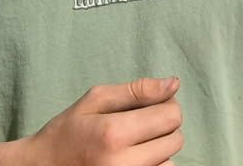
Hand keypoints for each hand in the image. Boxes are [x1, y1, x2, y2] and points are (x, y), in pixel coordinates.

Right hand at [16, 77, 182, 165]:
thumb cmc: (67, 132)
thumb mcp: (94, 101)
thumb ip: (136, 90)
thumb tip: (174, 84)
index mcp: (113, 133)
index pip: (170, 115)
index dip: (166, 105)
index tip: (151, 106)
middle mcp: (124, 164)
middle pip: (175, 139)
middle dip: (164, 127)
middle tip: (141, 125)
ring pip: (171, 160)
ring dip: (160, 149)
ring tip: (134, 144)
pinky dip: (154, 165)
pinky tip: (134, 158)